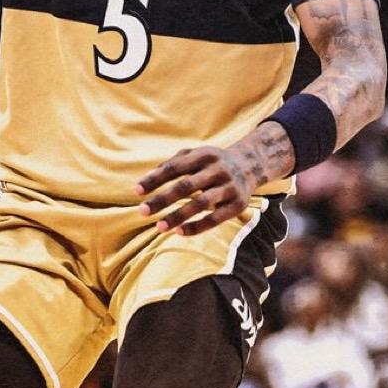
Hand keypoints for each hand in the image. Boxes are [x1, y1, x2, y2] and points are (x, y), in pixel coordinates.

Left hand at [135, 144, 255, 236]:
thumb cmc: (212, 162)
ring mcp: (229, 187)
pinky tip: (179, 232)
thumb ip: (172, 164)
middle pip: (186, 186)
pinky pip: (216, 219)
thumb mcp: (195, 155)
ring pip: (201, 203)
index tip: (136, 191)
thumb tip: (147, 180)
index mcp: (204, 155)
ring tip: (159, 227)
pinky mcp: (238, 204)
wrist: (251, 165)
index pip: (175, 167)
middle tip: (142, 212)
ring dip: (179, 216)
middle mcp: (218, 169)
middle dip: (162, 199)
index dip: (155, 179)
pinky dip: (197, 227)